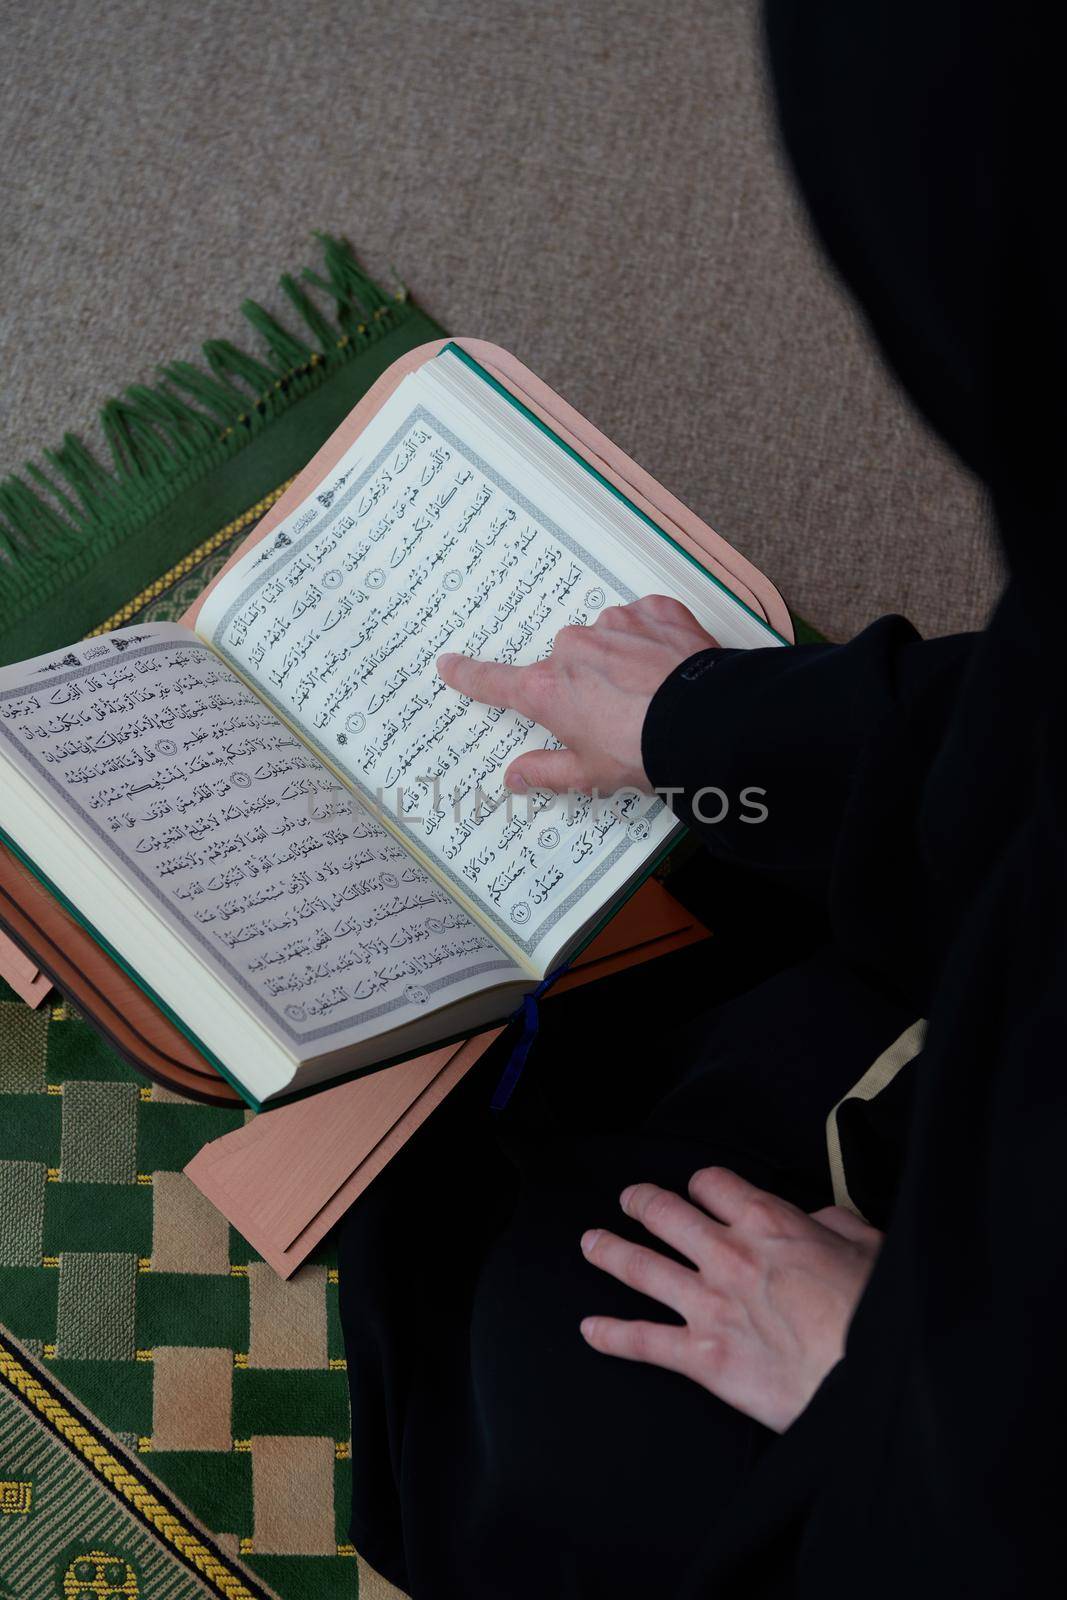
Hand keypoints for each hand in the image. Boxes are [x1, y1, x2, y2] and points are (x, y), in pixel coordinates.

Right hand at [436, 595, 716, 794]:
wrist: (706, 722)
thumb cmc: (643, 752)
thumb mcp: (590, 773)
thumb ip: (546, 771)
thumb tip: (514, 776)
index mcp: (548, 690)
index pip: (495, 682)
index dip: (469, 675)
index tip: (449, 664)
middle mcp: (573, 649)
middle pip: (567, 664)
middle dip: (585, 684)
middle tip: (617, 714)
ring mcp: (614, 624)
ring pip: (607, 639)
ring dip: (620, 659)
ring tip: (651, 693)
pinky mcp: (654, 611)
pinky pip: (645, 622)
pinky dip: (653, 640)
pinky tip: (669, 667)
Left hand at [579, 1167, 882, 1431]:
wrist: (868, 1378)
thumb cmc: (877, 1314)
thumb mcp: (868, 1247)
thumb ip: (833, 1223)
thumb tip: (815, 1219)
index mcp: (768, 1222)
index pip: (713, 1183)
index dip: (702, 1184)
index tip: (698, 1189)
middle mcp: (728, 1255)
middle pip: (665, 1214)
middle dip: (641, 1203)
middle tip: (629, 1199)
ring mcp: (708, 1304)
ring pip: (642, 1267)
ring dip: (610, 1251)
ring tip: (591, 1242)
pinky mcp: (702, 1356)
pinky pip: (644, 1341)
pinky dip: (612, 1335)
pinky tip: (590, 1330)